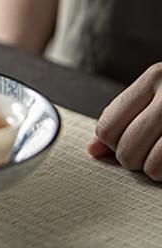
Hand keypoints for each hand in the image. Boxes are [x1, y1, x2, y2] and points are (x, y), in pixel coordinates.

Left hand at [88, 63, 161, 180]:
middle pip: (125, 148)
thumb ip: (123, 117)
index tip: (126, 141)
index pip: (108, 126)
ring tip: (161, 157)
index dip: (111, 142)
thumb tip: (93, 151)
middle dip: (131, 158)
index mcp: (155, 78)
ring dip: (152, 169)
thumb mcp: (156, 94)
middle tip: (147, 152)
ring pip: (149, 165)